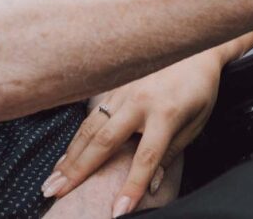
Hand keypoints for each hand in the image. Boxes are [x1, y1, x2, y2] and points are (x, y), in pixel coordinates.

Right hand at [42, 48, 223, 215]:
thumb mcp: (196, 124)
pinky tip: (65, 156)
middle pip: (104, 141)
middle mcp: (139, 101)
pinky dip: (76, 138)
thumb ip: (171, 153)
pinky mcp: (115, 86)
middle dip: (78, 171)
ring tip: (52, 179)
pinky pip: (91, 116)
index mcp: (166, 113)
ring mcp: (124, 91)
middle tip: (55, 193)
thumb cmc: (200, 89)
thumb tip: (151, 185)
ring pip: (90, 127)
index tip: (117, 212)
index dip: (131, 187)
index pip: (146, 158)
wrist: (195, 49)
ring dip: (70, 156)